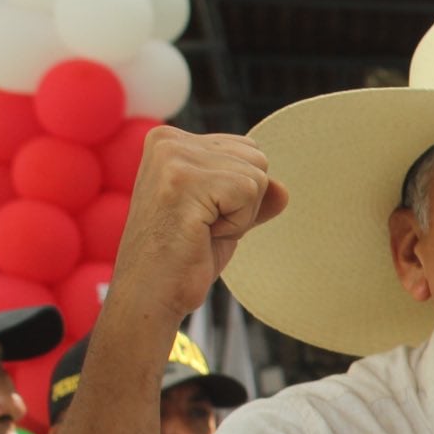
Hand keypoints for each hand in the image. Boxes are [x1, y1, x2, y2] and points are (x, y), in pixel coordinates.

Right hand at [111, 127, 288, 327]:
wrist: (150, 293)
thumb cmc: (184, 258)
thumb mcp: (224, 218)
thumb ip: (252, 197)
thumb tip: (283, 189)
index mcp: (171, 140)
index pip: (246, 150)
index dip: (238, 194)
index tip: (202, 216)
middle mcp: (168, 140)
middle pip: (256, 158)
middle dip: (244, 203)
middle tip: (204, 227)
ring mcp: (173, 157)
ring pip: (256, 176)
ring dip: (240, 215)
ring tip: (201, 230)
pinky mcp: (183, 180)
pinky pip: (248, 192)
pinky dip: (237, 224)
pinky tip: (202, 234)